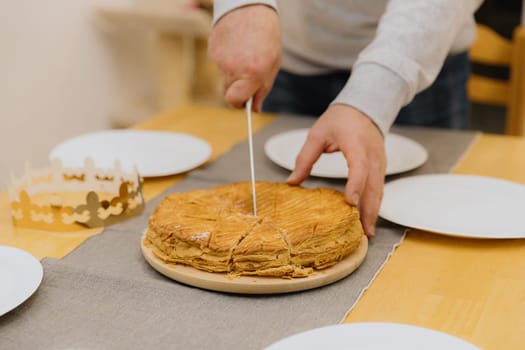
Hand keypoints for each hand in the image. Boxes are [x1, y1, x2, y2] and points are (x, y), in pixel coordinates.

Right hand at [208, 5, 280, 110]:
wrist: (248, 6)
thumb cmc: (266, 34)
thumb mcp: (273, 63)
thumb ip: (263, 88)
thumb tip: (254, 108)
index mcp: (254, 73)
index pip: (235, 101)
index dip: (239, 104)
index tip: (244, 103)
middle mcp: (234, 69)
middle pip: (226, 94)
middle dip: (236, 92)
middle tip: (246, 82)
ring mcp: (220, 60)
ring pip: (224, 79)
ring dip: (233, 74)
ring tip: (244, 56)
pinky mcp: (212, 51)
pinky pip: (218, 65)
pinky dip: (226, 61)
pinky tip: (236, 48)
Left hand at [287, 104, 385, 236]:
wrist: (364, 108)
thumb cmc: (340, 119)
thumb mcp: (318, 134)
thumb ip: (305, 158)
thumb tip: (292, 182)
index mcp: (357, 144)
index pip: (359, 167)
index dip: (356, 185)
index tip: (350, 202)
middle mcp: (372, 155)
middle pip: (374, 186)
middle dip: (369, 209)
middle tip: (363, 232)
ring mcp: (380, 162)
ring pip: (379, 190)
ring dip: (374, 211)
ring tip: (367, 232)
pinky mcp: (380, 167)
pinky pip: (379, 188)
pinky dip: (374, 203)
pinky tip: (368, 218)